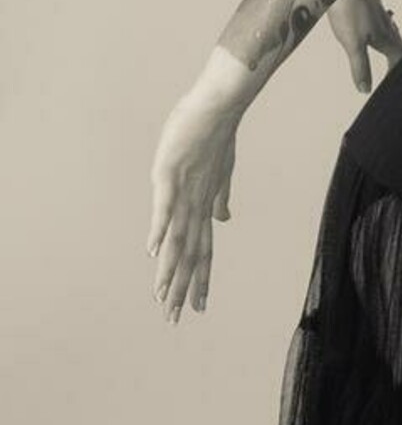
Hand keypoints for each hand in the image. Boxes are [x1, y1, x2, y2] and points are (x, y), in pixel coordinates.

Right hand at [147, 89, 238, 322]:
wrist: (220, 106)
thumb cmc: (216, 137)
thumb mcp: (220, 173)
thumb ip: (219, 200)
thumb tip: (224, 221)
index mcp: (205, 206)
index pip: (203, 251)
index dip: (199, 279)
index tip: (196, 307)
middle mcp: (196, 205)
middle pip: (190, 253)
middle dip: (181, 287)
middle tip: (175, 319)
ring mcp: (184, 191)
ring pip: (176, 237)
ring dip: (168, 269)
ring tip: (161, 297)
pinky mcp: (170, 174)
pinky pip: (165, 206)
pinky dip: (160, 228)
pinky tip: (153, 250)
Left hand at [327, 0, 401, 93]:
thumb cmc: (350, 8)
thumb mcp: (353, 44)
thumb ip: (360, 67)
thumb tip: (366, 89)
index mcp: (386, 38)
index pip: (400, 59)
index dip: (398, 73)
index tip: (397, 85)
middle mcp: (386, 25)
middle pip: (398, 46)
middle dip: (399, 60)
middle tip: (398, 72)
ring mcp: (378, 14)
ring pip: (390, 33)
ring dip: (391, 45)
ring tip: (390, 53)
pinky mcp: (368, 5)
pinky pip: (380, 22)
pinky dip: (380, 32)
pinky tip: (371, 27)